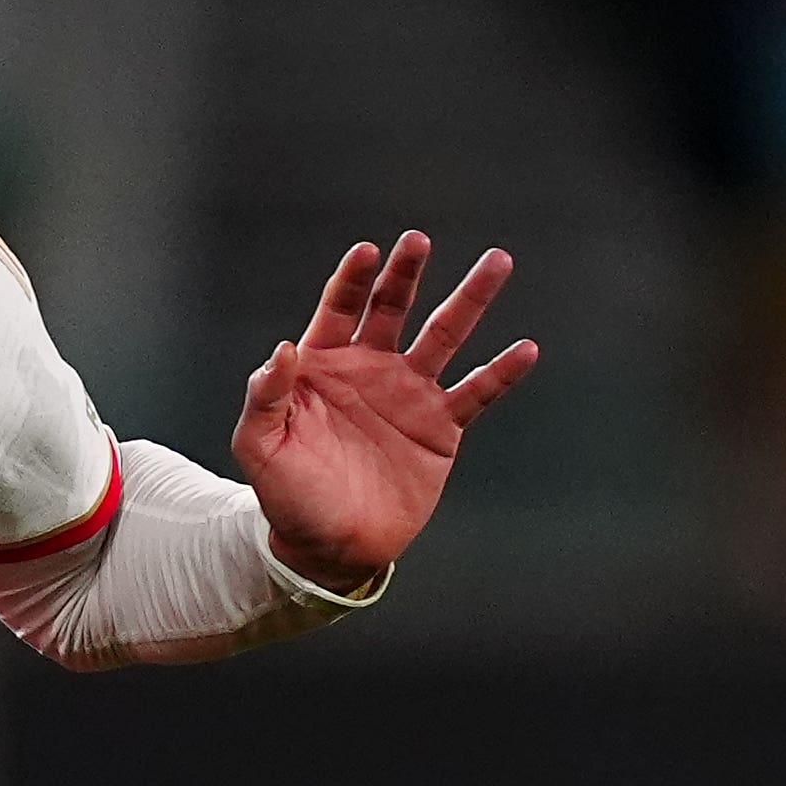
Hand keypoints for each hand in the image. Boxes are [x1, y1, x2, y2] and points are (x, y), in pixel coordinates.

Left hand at [224, 233, 536, 590]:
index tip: (368, 251)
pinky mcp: (441, 427)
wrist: (329, 545)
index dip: (353, 279)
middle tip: (419, 240)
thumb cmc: (287, 495)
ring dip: (471, 299)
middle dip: (407, 273)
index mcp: (324, 364)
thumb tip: (283, 349)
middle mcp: (371, 368)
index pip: (341, 307)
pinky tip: (526, 349)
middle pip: (394, 306)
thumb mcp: (259, 447)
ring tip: (498, 261)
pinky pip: (476, 393)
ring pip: (445, 335)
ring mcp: (409, 394)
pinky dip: (501, 372)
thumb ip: (264, 396)